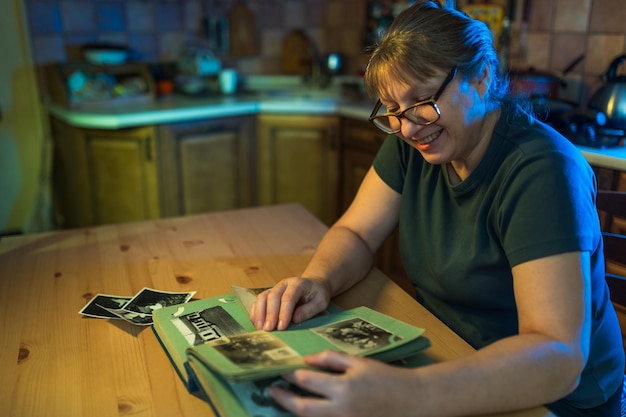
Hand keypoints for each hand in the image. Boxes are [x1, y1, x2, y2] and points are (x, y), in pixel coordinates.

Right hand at [250, 277, 330, 330]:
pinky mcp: (269, 294)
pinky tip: (256, 323)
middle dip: (270, 314)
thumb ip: (309, 310)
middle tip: (269, 329)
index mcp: (298, 284)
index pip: (288, 298)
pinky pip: (258, 301)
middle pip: (273, 297)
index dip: (284, 312)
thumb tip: (295, 319)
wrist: (313, 285)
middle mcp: (284, 284)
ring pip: (262, 297)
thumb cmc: (317, 294)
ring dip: (260, 313)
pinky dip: (256, 312)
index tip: (282, 327)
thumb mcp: (320, 302)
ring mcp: (275, 288)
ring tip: (260, 328)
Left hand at [268, 351, 417, 416]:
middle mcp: (341, 410)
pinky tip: (306, 409)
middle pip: (302, 408)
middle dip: (284, 399)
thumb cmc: (385, 378)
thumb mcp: (359, 362)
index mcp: (344, 388)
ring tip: (285, 400)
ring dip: (296, 411)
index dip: (291, 375)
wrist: (412, 400)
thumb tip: (307, 359)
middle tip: (271, 391)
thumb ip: (331, 359)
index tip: (281, 371)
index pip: (307, 381)